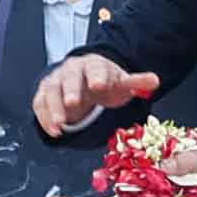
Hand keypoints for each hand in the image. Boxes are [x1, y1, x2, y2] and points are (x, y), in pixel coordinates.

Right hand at [36, 52, 157, 134]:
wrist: (84, 79)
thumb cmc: (104, 83)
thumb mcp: (122, 83)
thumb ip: (137, 83)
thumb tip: (155, 80)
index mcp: (93, 65)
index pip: (94, 69)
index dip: (96, 76)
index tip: (98, 86)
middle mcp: (72, 70)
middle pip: (69, 78)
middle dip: (71, 90)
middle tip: (74, 104)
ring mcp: (56, 81)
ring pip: (51, 91)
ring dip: (54, 108)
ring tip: (60, 126)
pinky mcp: (44, 94)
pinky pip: (40, 104)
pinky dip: (45, 118)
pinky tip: (53, 132)